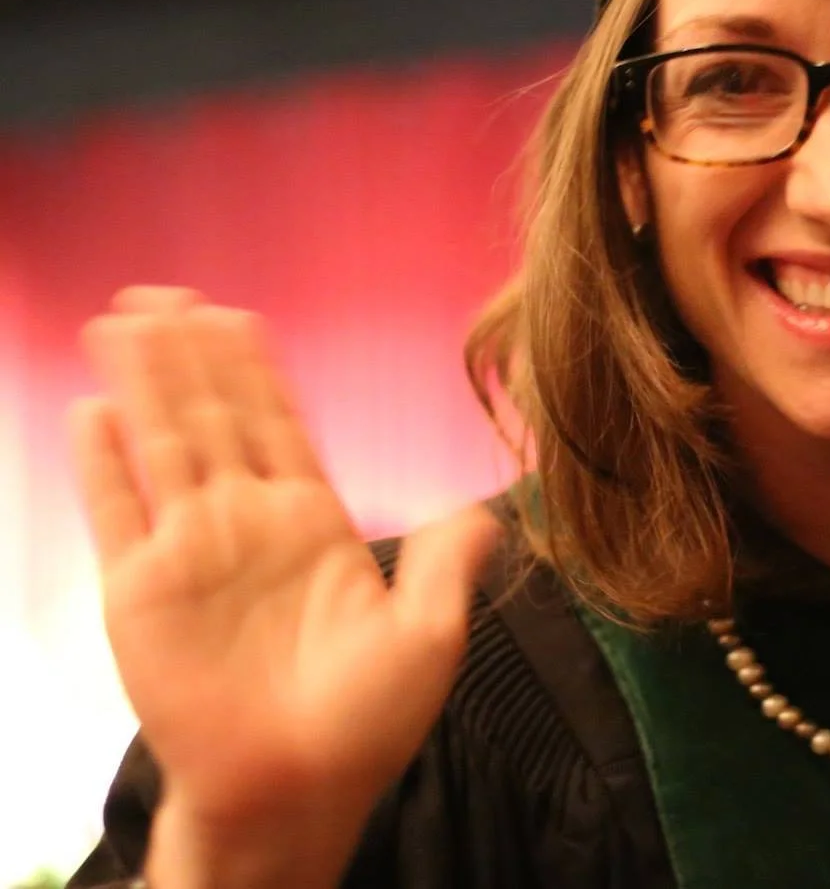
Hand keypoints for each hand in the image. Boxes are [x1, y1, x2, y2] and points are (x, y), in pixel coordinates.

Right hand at [69, 288, 499, 887]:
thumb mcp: (429, 635)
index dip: (254, 370)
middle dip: (190, 355)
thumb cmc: (367, 724)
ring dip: (145, 384)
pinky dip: (104, 464)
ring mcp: (192, 554)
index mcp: (313, 523)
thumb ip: (447, 564)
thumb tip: (479, 508)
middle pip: (214, 417)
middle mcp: (247, 526)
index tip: (235, 315)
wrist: (300, 792)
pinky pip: (118, 514)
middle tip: (165, 292)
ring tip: (124, 321)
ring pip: (164, 446)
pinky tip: (95, 410)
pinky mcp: (143, 594)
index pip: (277, 424)